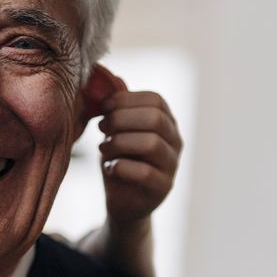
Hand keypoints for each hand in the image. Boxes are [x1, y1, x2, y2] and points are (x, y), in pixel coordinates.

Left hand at [93, 68, 181, 228]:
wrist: (122, 200)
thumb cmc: (118, 157)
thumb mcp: (114, 129)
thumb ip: (114, 106)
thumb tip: (107, 76)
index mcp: (166, 121)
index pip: (155, 99)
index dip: (125, 100)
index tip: (102, 108)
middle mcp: (175, 141)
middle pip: (155, 118)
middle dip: (120, 120)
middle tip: (101, 128)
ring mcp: (172, 165)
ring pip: (151, 143)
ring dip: (118, 143)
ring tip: (103, 148)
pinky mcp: (163, 188)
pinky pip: (144, 172)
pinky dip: (120, 167)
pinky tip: (110, 168)